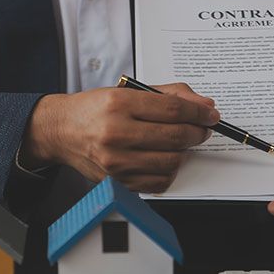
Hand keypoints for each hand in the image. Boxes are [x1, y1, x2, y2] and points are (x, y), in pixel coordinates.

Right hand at [20, 83, 219, 192]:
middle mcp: (115, 133)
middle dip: (197, 133)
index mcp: (119, 104)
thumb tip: (204, 106)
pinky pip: (158, 182)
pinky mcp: (116, 181)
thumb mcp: (128, 91)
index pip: (172, 109)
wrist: (62, 131)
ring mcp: (115, 161)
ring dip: (184, 152)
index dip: (198, 113)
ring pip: (171, 161)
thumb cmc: (96, 110)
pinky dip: (169, 171)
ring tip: (180, 143)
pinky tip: (163, 159)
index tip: (210, 115)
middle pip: (175, 136)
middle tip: (201, 129)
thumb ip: (168, 95)